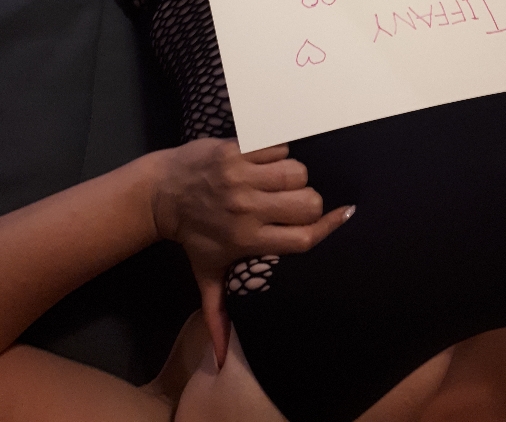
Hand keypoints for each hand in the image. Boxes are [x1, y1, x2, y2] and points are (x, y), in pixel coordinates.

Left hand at [149, 138, 352, 365]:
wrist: (160, 193)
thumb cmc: (191, 235)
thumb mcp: (205, 275)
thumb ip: (219, 314)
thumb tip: (223, 360)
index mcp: (246, 240)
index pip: (302, 238)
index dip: (328, 227)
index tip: (345, 215)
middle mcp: (246, 208)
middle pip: (307, 202)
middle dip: (311, 201)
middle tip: (297, 203)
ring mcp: (241, 176)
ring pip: (297, 170)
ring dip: (295, 175)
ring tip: (282, 182)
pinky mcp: (236, 149)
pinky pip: (278, 145)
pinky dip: (280, 151)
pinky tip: (269, 162)